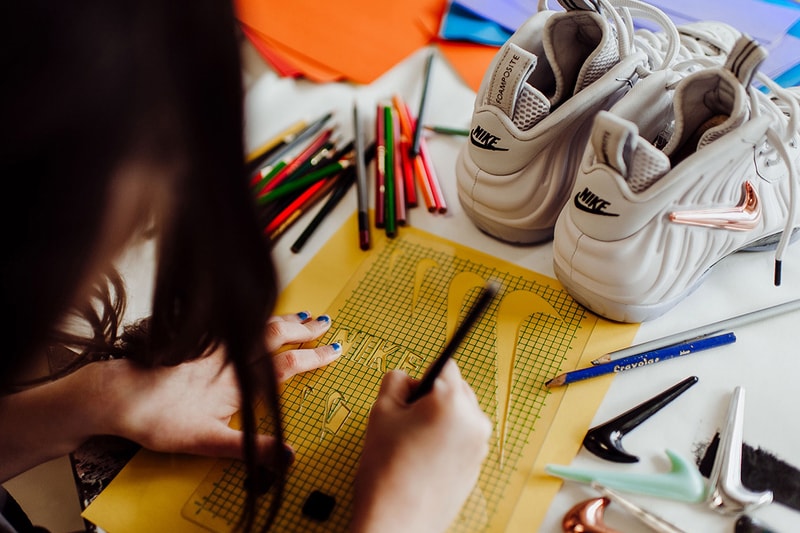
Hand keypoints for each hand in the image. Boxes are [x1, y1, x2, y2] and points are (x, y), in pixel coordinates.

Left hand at [102, 311, 340, 458]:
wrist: (116, 394)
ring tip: (301, 314)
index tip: (334, 350)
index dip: (313, 357)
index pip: (287, 365)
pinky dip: (253, 315)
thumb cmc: (156, 417)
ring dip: (283, 319)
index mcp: (239, 381)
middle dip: (305, 330)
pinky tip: (253, 313)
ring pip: (257, 325)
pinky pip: (234, 321)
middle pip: (276, 336)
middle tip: (326, 323)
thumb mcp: (206, 441)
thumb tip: (287, 456)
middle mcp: (230, 358)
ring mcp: (214, 346)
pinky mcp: (198, 339)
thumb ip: (250, 448)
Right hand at [351, 360, 491, 532]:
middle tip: (406, 421)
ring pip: (460, 415)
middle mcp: (474, 421)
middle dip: (433, 397)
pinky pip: (462, 439)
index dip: (422, 376)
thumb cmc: (387, 470)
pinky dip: (446, 441)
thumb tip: (408, 379)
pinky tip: (423, 460)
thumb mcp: (380, 411)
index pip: (445, 365)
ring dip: (440, 419)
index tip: (410, 393)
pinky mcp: (477, 466)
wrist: (396, 523)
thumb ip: (395, 381)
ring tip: (412, 444)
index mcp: (453, 402)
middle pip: (456, 389)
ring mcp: (479, 446)